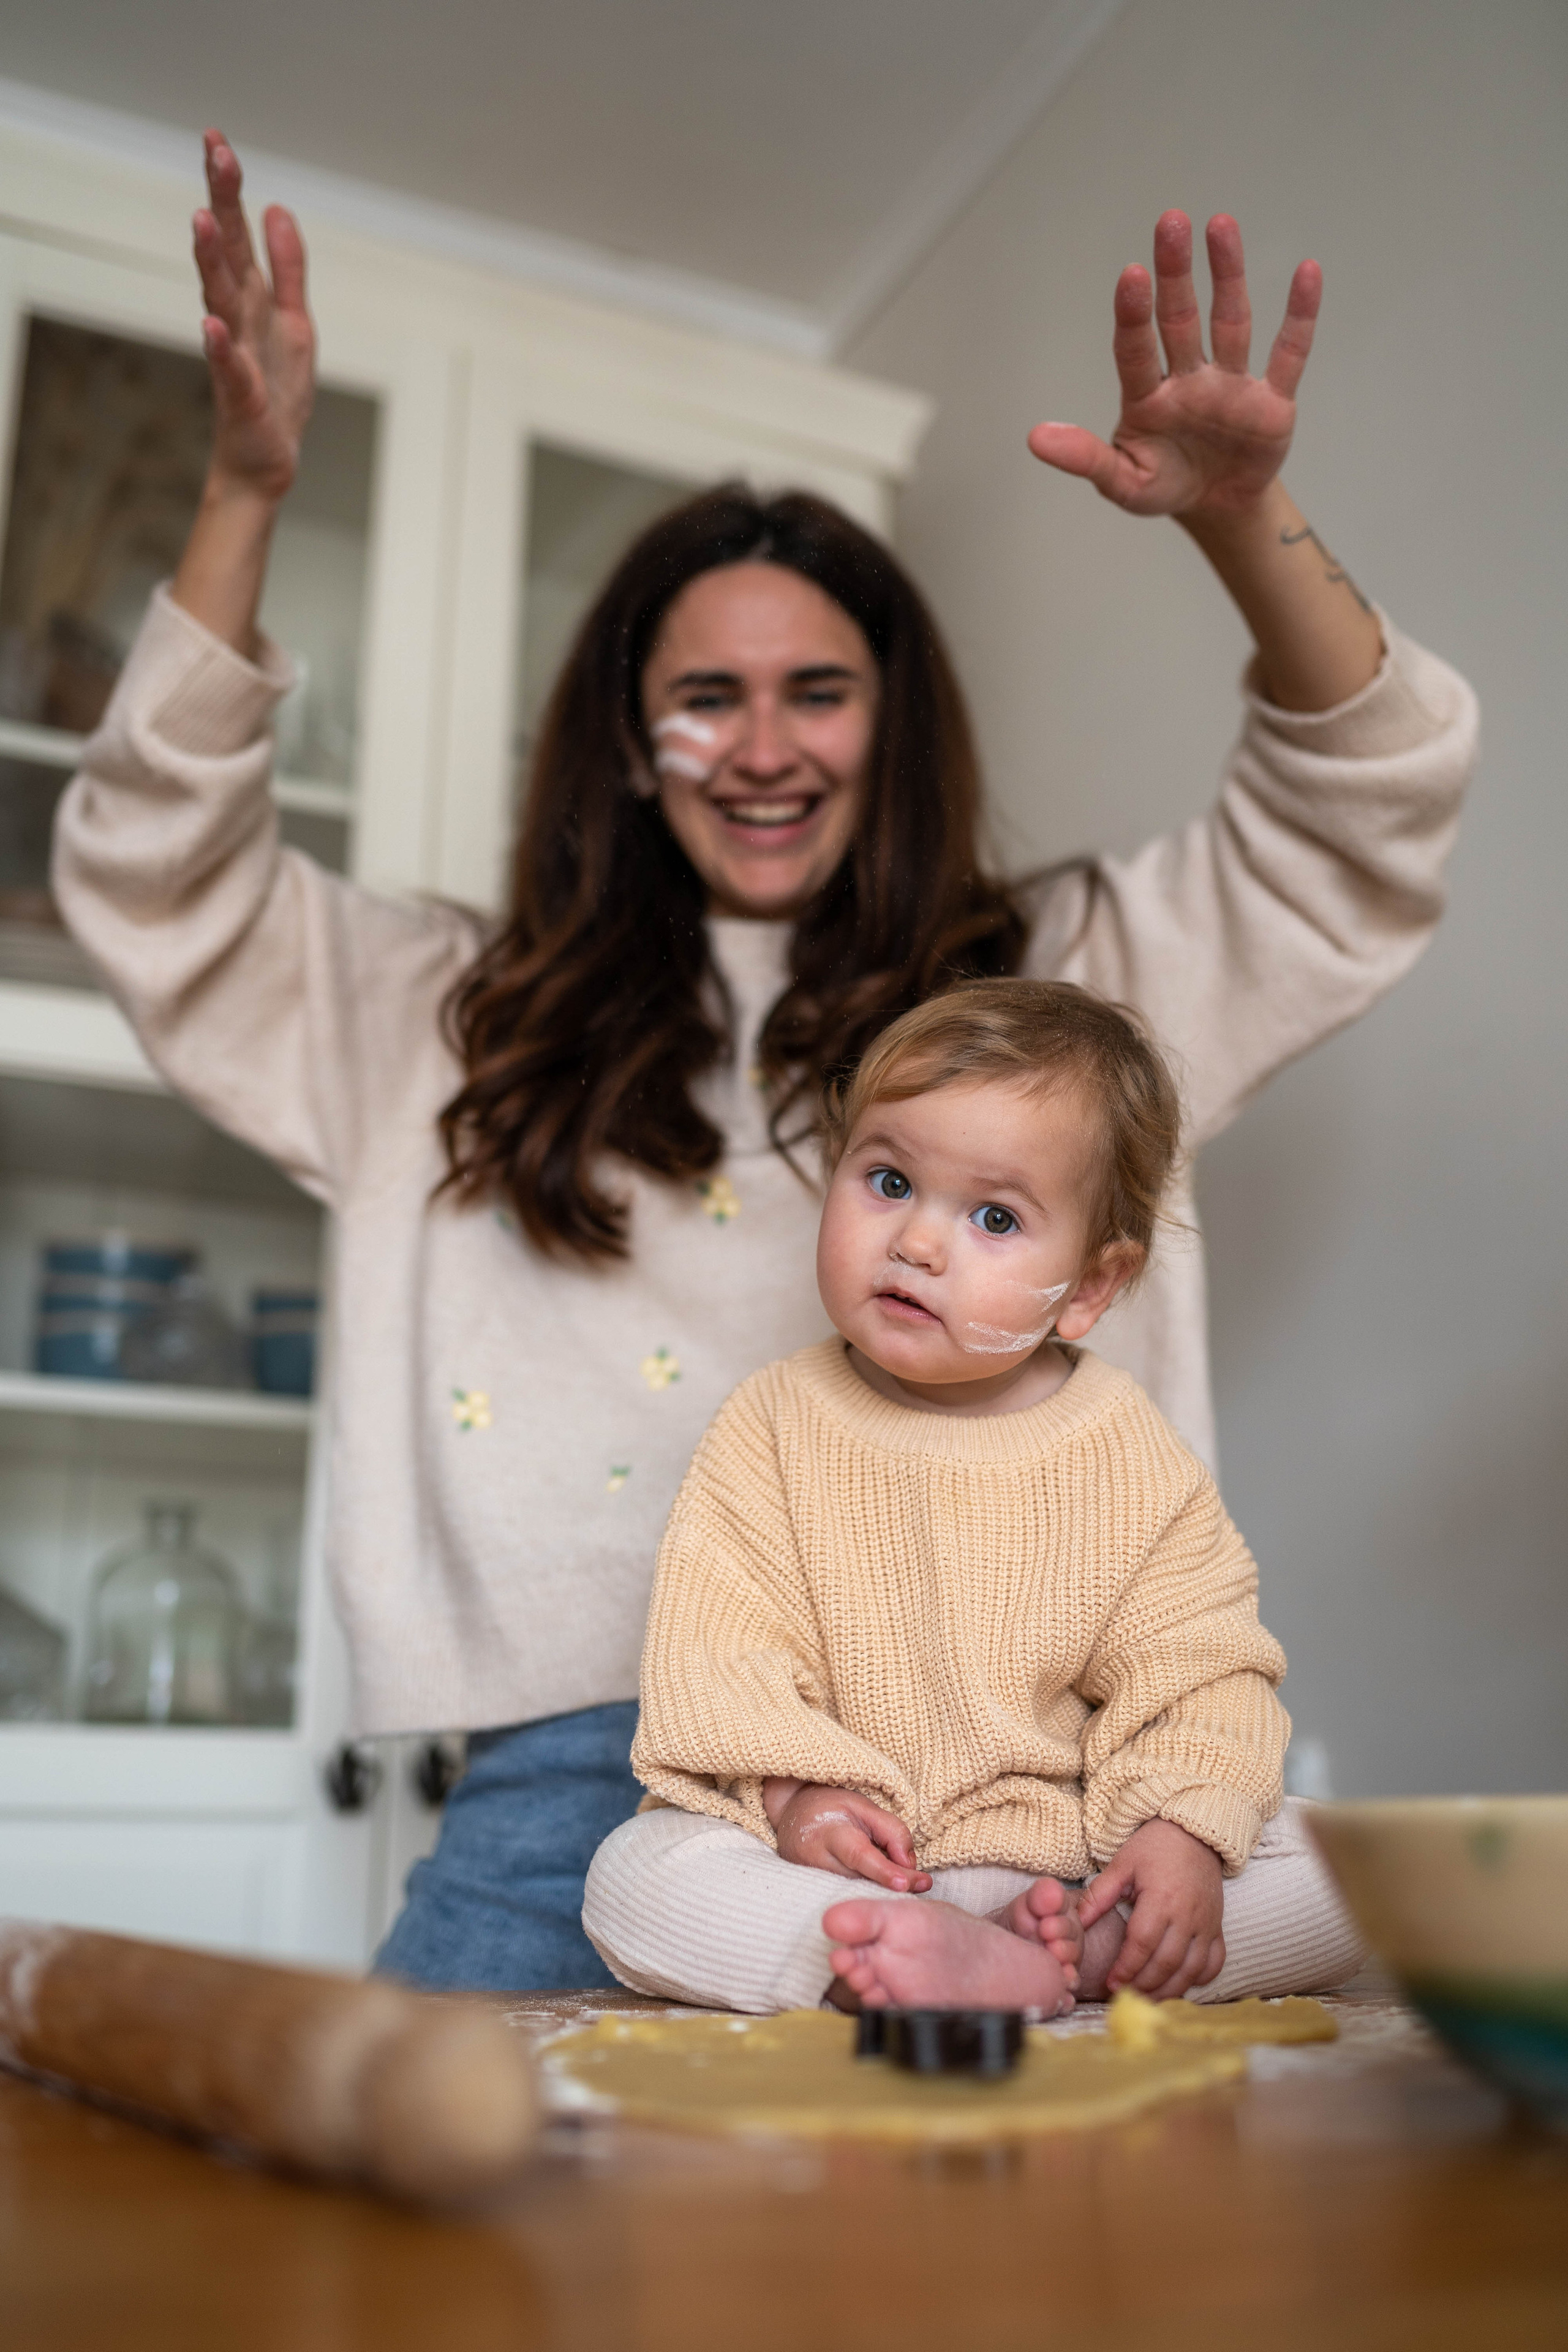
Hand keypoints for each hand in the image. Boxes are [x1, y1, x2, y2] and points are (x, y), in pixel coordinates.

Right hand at [193, 130, 315, 502]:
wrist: (264, 462)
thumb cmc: (276, 392)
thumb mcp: (294, 321)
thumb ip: (288, 268)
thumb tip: (279, 208)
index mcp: (251, 299)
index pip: (237, 233)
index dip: (229, 187)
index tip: (217, 139)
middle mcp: (236, 319)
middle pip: (226, 252)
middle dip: (221, 201)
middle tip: (214, 151)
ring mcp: (234, 355)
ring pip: (221, 301)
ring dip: (211, 262)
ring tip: (203, 222)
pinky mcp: (240, 397)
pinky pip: (227, 367)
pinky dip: (218, 347)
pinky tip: (210, 325)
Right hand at [764, 1780, 932, 1891]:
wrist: (793, 1814)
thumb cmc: (833, 1807)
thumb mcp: (865, 1806)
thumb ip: (892, 1831)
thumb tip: (909, 1865)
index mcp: (830, 1833)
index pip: (860, 1856)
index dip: (883, 1871)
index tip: (907, 1883)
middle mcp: (816, 1860)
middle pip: (861, 1880)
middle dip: (894, 1884)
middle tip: (923, 1883)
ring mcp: (811, 1880)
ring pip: (855, 1893)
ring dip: (882, 1890)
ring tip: (905, 1882)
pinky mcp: (812, 1891)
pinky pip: (846, 1897)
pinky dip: (867, 1894)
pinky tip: (882, 1889)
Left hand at [1028, 212, 1317, 522]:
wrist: (1216, 508)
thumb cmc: (1163, 487)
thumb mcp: (1122, 483)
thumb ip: (1085, 459)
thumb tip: (1035, 439)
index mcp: (1147, 397)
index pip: (1135, 349)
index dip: (1134, 314)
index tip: (1132, 275)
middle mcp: (1188, 379)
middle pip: (1179, 318)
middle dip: (1176, 272)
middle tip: (1171, 221)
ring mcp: (1231, 384)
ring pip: (1230, 321)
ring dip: (1227, 275)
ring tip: (1221, 225)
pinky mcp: (1272, 400)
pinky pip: (1289, 353)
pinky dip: (1300, 316)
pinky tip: (1307, 272)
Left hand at [1077, 1817, 1223, 1999]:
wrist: (1194, 1833)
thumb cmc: (1155, 1846)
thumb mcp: (1122, 1863)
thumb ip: (1099, 1895)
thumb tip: (1078, 1922)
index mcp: (1161, 1899)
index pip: (1142, 1944)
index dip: (1126, 1968)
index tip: (1111, 1983)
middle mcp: (1187, 1915)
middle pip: (1167, 1963)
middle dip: (1144, 1985)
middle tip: (1125, 1996)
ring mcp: (1207, 1923)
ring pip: (1191, 1969)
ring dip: (1169, 1989)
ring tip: (1147, 1998)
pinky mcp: (1218, 1926)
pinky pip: (1214, 1962)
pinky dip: (1200, 1978)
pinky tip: (1181, 1985)